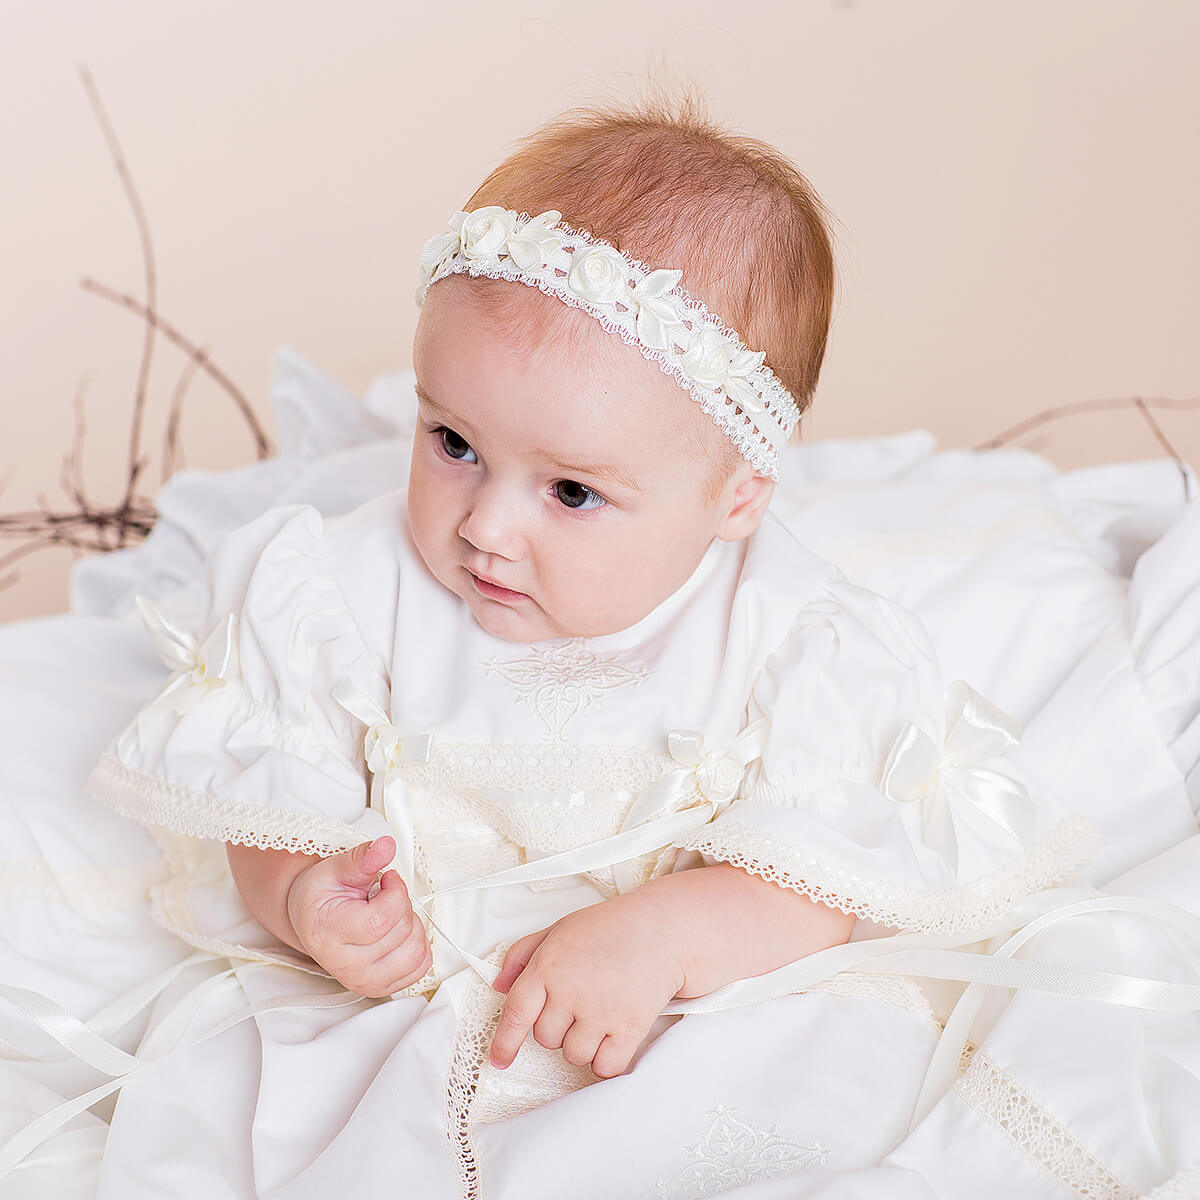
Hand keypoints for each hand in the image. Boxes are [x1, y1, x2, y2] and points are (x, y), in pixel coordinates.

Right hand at [285, 836, 430, 997]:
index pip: (383, 918)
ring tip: (388, 914)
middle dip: (401, 904)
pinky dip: (417, 943)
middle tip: (381, 897)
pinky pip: (420, 966)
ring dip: (411, 925)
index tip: (388, 880)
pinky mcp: (380, 987)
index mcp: (329, 934)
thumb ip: (363, 858)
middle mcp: (345, 965)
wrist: (313, 920)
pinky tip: (396, 931)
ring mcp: (364, 981)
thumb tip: (386, 846)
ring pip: (416, 951)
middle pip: (402, 931)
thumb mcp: (336, 868)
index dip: (396, 891)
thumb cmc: (321, 896)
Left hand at [489, 890, 685, 1078]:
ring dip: (584, 1043)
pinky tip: (614, 1037)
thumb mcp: (559, 929)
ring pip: (574, 1055)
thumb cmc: (610, 928)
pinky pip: (604, 1067)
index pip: (516, 1014)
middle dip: (559, 1027)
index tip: (499, 1060)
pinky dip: (607, 1060)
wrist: (662, 928)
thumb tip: (499, 985)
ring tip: (601, 1012)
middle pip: (546, 1038)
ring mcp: (599, 1011)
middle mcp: (569, 991)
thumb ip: (522, 955)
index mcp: (548, 966)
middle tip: (581, 1002)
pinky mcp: (628, 1028)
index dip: (505, 1042)